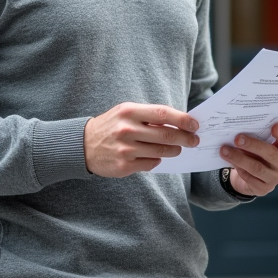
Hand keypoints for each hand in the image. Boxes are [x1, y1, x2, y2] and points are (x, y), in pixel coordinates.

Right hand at [84, 103, 199, 176]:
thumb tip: (178, 122)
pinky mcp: (124, 166)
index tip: (194, 125)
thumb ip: (149, 115)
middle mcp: (127, 130)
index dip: (182, 119)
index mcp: (129, 112)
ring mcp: (125, 149)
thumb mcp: (126, 112)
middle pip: (166, 135)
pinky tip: (155, 156)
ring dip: (174, 150)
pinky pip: (151, 164)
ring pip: (161, 152)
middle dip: (185, 138)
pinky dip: (157, 160)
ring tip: (177, 148)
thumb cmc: (111, 126)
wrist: (83, 145)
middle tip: (194, 140)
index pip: (163, 113)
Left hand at [220, 124, 277, 196]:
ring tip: (225, 150)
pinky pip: (250, 178)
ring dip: (239, 158)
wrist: (251, 175)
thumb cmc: (256, 152)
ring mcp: (275, 178)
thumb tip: (238, 130)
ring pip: (257, 167)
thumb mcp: (259, 143)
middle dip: (253, 145)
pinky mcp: (264, 188)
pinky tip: (229, 162)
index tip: (274, 127)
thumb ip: (256, 136)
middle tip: (237, 139)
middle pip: (271, 153)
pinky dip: (239, 169)